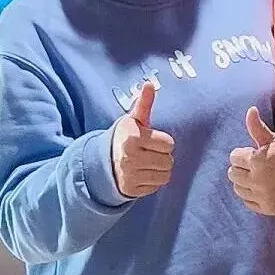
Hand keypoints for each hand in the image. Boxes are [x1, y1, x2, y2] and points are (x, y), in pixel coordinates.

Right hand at [111, 82, 174, 197]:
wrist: (105, 160)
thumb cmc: (126, 136)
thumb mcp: (134, 120)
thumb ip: (144, 103)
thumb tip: (149, 84)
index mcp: (132, 138)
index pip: (169, 144)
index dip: (163, 141)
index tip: (151, 140)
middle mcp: (130, 158)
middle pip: (169, 161)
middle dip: (163, 156)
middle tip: (149, 152)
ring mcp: (130, 176)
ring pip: (166, 175)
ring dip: (160, 169)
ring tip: (147, 162)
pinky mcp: (132, 190)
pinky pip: (157, 186)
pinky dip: (153, 181)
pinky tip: (143, 173)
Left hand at [228, 107, 274, 216]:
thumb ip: (257, 127)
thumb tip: (250, 109)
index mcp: (258, 160)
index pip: (234, 157)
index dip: (244, 153)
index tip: (256, 153)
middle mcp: (258, 180)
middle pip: (232, 174)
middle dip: (242, 167)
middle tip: (258, 165)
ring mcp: (263, 196)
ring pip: (238, 188)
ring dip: (245, 182)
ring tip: (260, 176)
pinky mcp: (269, 208)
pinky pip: (248, 202)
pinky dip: (252, 195)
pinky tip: (263, 188)